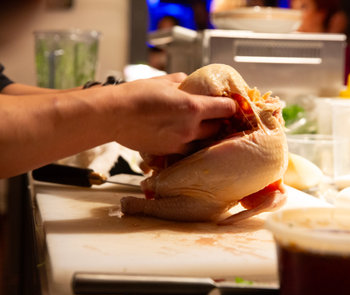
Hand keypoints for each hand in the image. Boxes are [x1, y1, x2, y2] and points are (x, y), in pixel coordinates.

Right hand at [111, 73, 236, 154]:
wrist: (114, 115)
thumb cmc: (136, 95)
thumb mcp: (164, 81)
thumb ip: (183, 82)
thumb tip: (190, 83)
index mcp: (193, 107)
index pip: (226, 108)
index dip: (230, 105)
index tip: (229, 104)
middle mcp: (191, 128)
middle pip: (218, 128)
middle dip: (219, 122)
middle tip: (214, 116)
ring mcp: (181, 143)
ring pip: (205, 142)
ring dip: (206, 136)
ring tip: (200, 129)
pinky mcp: (169, 152)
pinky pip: (188, 150)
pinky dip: (190, 144)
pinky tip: (184, 137)